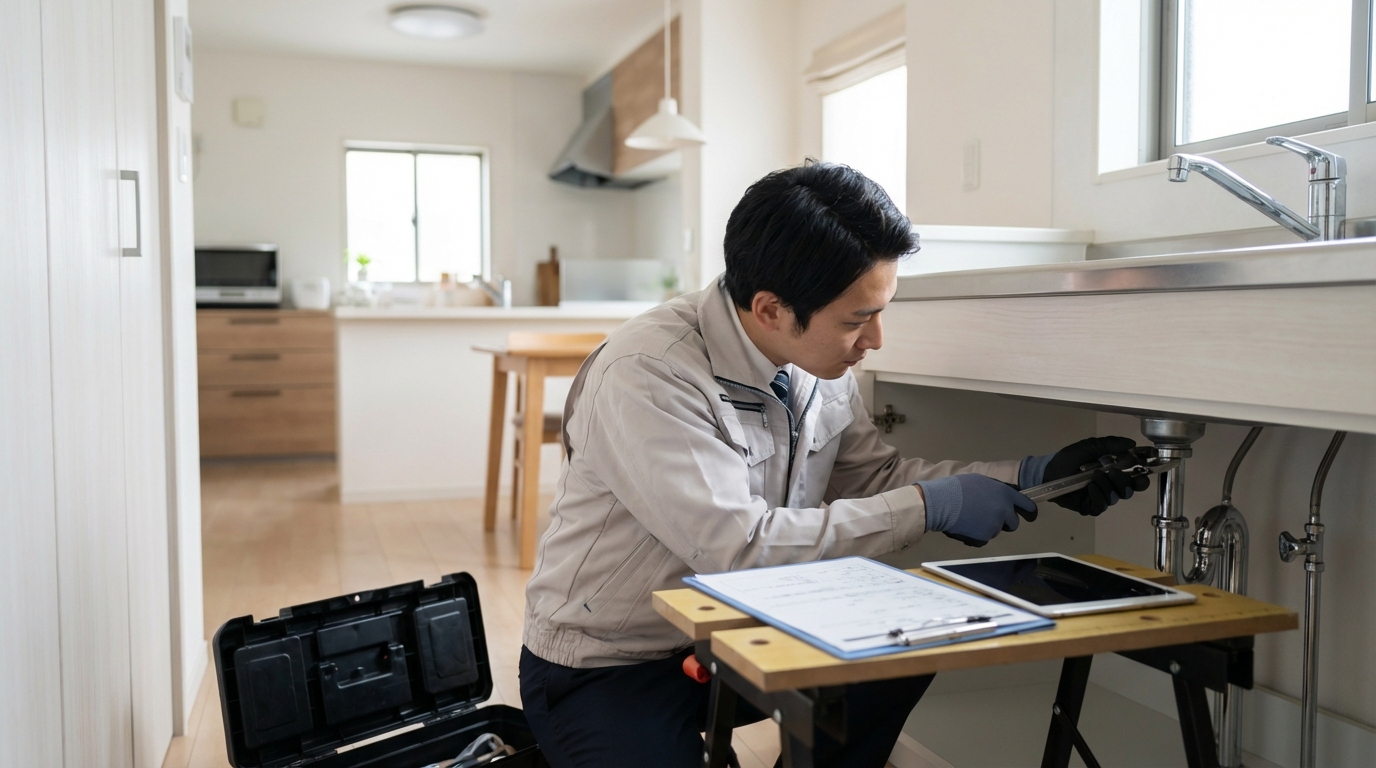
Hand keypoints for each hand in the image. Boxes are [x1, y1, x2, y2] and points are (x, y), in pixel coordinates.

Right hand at [918, 473, 1036, 546]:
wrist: (940, 503)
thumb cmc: (957, 488)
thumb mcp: (980, 482)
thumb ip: (995, 490)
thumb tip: (1000, 497)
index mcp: (1004, 493)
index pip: (1026, 504)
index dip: (1029, 511)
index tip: (1030, 516)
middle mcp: (1004, 510)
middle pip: (1013, 523)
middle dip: (1004, 522)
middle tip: (989, 518)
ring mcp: (995, 525)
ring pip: (996, 531)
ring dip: (987, 528)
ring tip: (970, 519)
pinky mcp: (984, 537)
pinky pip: (984, 539)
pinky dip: (976, 536)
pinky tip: (965, 526)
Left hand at [1027, 436, 1150, 515]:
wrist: (1049, 470)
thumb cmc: (1070, 458)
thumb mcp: (1090, 446)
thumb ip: (1111, 444)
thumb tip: (1132, 443)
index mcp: (1114, 473)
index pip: (1136, 480)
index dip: (1142, 478)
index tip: (1142, 472)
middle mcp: (1110, 487)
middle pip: (1128, 491)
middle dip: (1124, 482)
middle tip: (1113, 472)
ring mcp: (1100, 497)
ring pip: (1115, 497)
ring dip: (1106, 485)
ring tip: (1094, 476)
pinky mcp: (1089, 506)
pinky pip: (1100, 506)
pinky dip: (1097, 496)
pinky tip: (1089, 488)